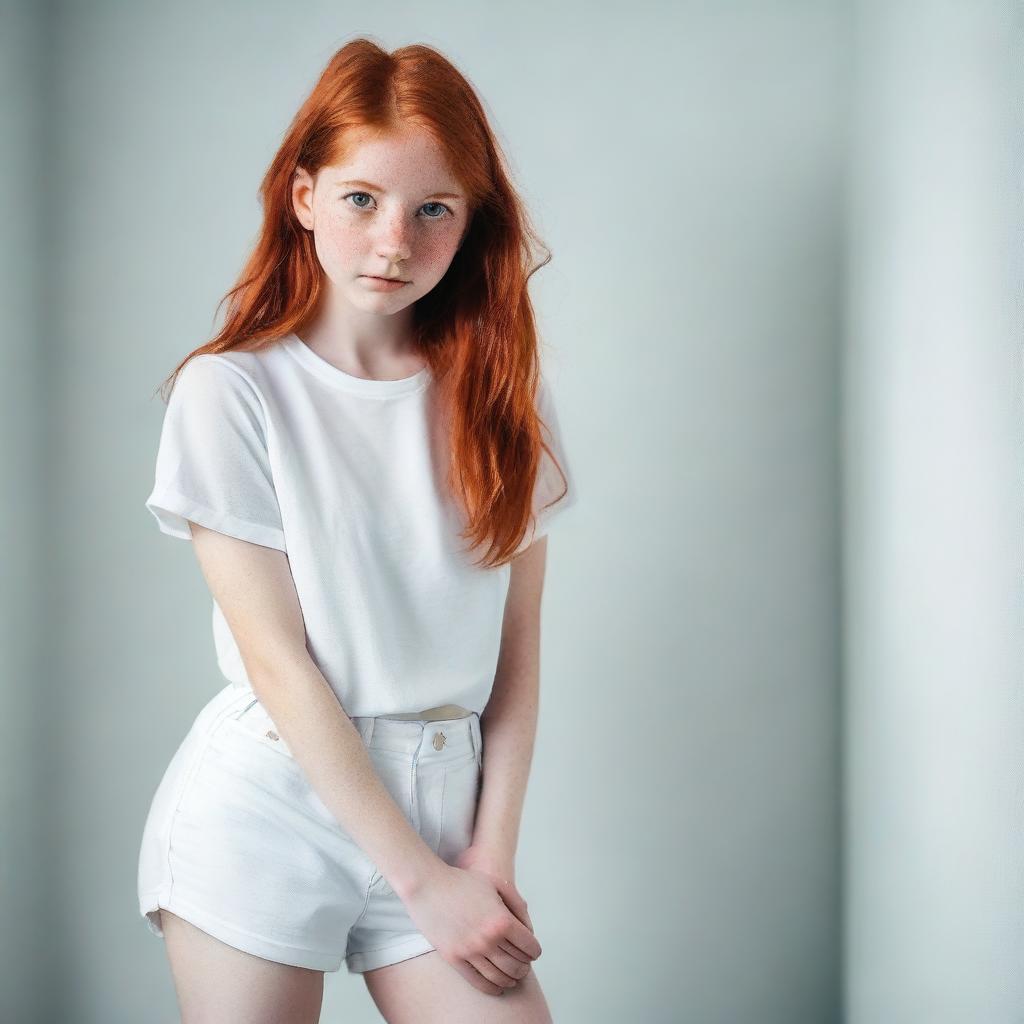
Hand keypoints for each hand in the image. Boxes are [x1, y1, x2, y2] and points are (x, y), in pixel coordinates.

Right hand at [398, 861, 540, 995]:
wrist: (428, 885)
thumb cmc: (463, 882)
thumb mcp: (497, 884)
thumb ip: (518, 906)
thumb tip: (529, 929)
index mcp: (502, 920)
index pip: (529, 947)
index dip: (534, 950)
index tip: (532, 950)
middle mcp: (488, 939)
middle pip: (517, 964)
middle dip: (525, 966)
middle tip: (524, 964)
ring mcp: (470, 951)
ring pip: (500, 976)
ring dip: (512, 978)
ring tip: (514, 976)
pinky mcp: (454, 959)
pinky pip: (478, 982)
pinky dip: (493, 987)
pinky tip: (498, 986)